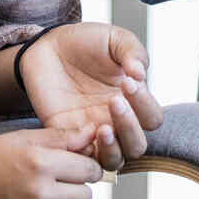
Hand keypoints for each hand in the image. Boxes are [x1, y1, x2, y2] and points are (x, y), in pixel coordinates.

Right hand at [0, 125, 103, 198]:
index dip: (84, 169)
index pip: (90, 170)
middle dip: (74, 191)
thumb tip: (94, 134)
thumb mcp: (20, 140)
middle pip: (85, 198)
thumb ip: (61, 137)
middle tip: (52, 188)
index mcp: (40, 163)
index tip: (73, 171)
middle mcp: (39, 195)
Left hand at [18, 22, 164, 170]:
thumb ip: (133, 51)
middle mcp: (116, 120)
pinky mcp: (68, 136)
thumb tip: (141, 73)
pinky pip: (82, 159)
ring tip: (102, 128)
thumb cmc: (85, 42)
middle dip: (130, 127)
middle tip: (114, 101)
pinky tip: (80, 132)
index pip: (152, 117)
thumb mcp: (114, 39)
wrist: (47, 46)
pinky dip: (85, 152)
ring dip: (113, 148)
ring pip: (115, 160)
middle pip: (138, 146)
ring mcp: (93, 131)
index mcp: (132, 100)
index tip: (127, 81)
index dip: (145, 104)